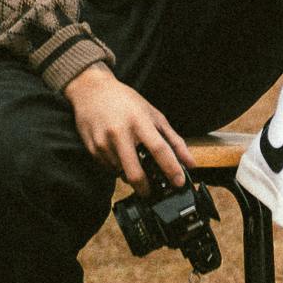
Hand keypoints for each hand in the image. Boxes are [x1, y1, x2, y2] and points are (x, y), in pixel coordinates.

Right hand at [63, 63, 195, 193]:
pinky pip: (109, 169)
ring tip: (132, 159)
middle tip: (151, 191)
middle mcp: (120, 133)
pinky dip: (118, 168)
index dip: (171, 168)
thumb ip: (174, 140)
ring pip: (121, 174)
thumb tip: (190, 163)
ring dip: (130, 174)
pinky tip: (119, 153)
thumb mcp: (153, 115)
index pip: (158, 149)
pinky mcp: (93, 149)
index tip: (179, 182)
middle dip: (145, 189)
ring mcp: (104, 142)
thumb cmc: (125, 101)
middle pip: (135, 172)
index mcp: (139, 121)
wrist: (91, 90)